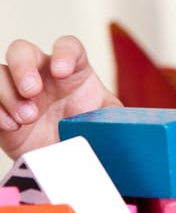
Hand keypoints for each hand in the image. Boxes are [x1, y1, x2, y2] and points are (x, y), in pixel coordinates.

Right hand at [0, 36, 120, 160]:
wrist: (67, 166)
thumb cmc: (88, 136)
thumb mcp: (106, 124)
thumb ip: (114, 116)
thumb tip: (127, 121)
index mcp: (73, 72)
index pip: (67, 46)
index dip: (63, 52)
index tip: (62, 71)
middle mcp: (42, 76)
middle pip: (21, 50)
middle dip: (23, 67)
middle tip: (33, 91)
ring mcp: (17, 92)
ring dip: (8, 94)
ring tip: (27, 119)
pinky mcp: (1, 111)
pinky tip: (11, 127)